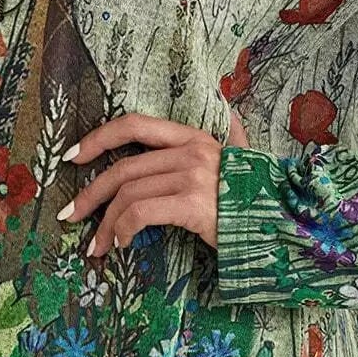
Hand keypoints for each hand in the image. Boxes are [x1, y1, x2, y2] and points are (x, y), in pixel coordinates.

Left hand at [57, 106, 250, 261]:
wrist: (286, 222)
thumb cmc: (258, 196)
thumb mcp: (242, 157)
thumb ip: (232, 135)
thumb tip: (230, 109)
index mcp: (194, 136)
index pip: (133, 125)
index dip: (98, 138)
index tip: (72, 157)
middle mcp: (191, 150)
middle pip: (123, 168)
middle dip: (90, 194)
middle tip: (71, 215)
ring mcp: (193, 176)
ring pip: (128, 194)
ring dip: (105, 224)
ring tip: (97, 246)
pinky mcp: (193, 204)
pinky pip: (141, 213)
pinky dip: (123, 229)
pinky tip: (122, 244)